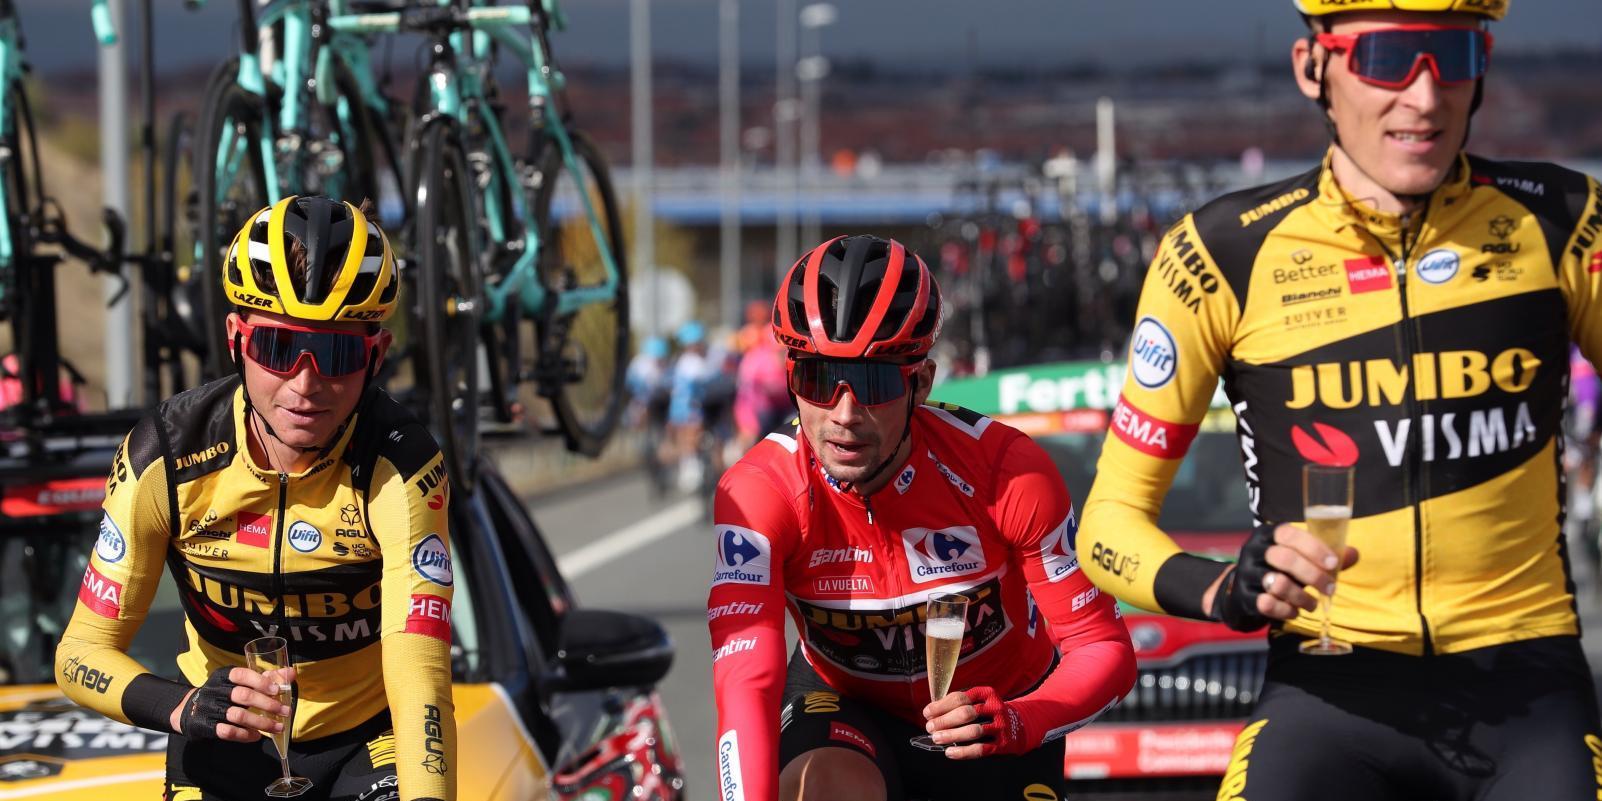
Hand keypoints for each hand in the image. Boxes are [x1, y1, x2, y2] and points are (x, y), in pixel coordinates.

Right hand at [169, 665, 295, 741]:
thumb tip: (291, 673)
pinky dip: (245, 735)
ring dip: (261, 723)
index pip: (242, 675)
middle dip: (267, 704)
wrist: (190, 709)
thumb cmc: (224, 693)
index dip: (260, 682)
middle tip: (285, 711)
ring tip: (278, 727)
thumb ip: (266, 677)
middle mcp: (216, 691)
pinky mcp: (207, 726)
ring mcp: (210, 709)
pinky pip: (228, 732)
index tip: (278, 690)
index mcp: (224, 676)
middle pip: (243, 696)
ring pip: (238, 716)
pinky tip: (257, 736)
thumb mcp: (240, 682)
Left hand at [921, 686, 1027, 758]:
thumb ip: (959, 706)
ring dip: (951, 735)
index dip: (941, 706)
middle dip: (944, 721)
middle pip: (965, 713)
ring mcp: (1001, 725)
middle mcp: (995, 707)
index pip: (960, 697)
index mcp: (986, 694)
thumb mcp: (978, 704)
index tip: (927, 713)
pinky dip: (963, 752)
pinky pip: (981, 749)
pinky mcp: (1003, 743)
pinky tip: (950, 752)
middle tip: (930, 728)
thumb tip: (932, 715)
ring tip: (937, 739)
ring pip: (973, 731)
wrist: (1018, 727)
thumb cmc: (988, 715)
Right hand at [1211, 523, 1358, 629]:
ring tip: (1313, 604)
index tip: (1333, 563)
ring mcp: (1245, 573)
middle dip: (1313, 576)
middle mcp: (1253, 551)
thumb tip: (1353, 553)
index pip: (1289, 534)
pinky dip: (1286, 610)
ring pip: (1278, 584)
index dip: (1313, 547)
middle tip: (1330, 589)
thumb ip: (1323, 556)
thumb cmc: (1278, 571)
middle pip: (1284, 558)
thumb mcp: (1298, 560)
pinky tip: (1294, 612)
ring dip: (1302, 597)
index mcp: (1267, 535)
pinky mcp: (1243, 596)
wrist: (1241, 593)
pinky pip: (1267, 604)